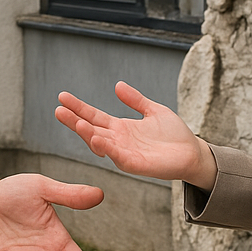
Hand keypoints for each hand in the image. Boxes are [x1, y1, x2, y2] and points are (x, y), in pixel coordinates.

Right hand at [55, 81, 216, 189]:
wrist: (192, 153)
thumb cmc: (174, 135)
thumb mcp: (153, 110)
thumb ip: (135, 100)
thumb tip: (117, 85)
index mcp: (120, 128)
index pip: (94, 116)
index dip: (78, 107)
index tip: (62, 97)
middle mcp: (118, 141)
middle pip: (91, 129)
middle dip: (74, 120)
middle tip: (58, 110)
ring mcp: (124, 153)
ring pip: (100, 143)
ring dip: (87, 134)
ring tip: (76, 122)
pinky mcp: (135, 164)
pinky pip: (117, 157)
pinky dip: (106, 149)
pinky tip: (97, 140)